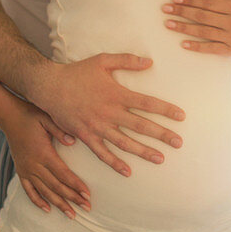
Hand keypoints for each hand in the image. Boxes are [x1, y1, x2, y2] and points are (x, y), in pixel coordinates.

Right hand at [4, 100, 90, 216]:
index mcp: (43, 153)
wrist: (10, 117)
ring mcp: (26, 169)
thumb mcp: (47, 118)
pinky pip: (28, 190)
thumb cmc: (31, 115)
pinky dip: (37, 201)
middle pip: (56, 186)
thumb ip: (60, 130)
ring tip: (71, 215)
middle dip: (72, 198)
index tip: (88, 195)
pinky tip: (47, 210)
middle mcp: (34, 165)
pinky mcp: (21, 170)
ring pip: (44, 192)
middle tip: (87, 208)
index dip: (76, 185)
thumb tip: (73, 142)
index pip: (63, 174)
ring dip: (59, 204)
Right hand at [36, 53, 184, 176]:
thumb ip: (127, 60)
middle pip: (140, 126)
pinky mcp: (86, 136)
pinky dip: (115, 163)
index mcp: (116, 93)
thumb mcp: (102, 60)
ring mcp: (98, 127)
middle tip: (179, 143)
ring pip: (125, 143)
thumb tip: (149, 62)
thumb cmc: (77, 72)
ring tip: (160, 158)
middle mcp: (110, 112)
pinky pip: (103, 153)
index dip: (165, 110)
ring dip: (143, 151)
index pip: (147, 103)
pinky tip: (128, 171)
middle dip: (161, 135)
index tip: (181, 117)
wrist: (49, 86)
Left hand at [162, 0, 230, 56]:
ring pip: (203, 32)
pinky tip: (183, 43)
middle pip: (202, 16)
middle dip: (182, 12)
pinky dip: (196, 46)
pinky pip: (211, 48)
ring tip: (168, 23)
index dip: (191, 0)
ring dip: (184, 28)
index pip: (208, 3)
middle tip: (164, 8)